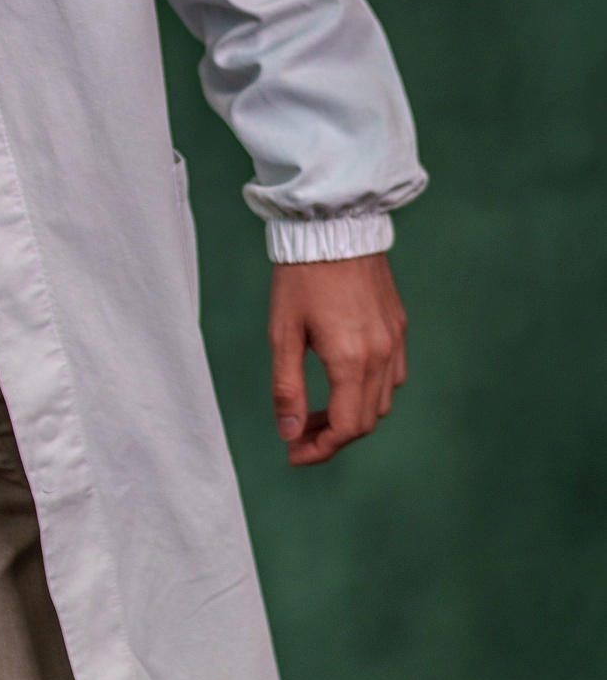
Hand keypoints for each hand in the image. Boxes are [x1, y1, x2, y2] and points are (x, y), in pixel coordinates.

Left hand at [269, 254, 406, 466]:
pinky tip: (342, 381)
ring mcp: (394, 339)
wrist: (332, 225)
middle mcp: (381, 354)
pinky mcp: (398, 325)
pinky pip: (393, 375)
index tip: (294, 454)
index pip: (347, 428)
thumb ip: (287, 387)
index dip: (320, 450)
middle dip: (333, 436)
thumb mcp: (282, 332)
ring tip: (317, 410)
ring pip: (383, 401)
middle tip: (299, 434)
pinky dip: (369, 391)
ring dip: (353, 414)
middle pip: (367, 421)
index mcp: (351, 359)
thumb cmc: (300, 275)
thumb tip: (289, 432)